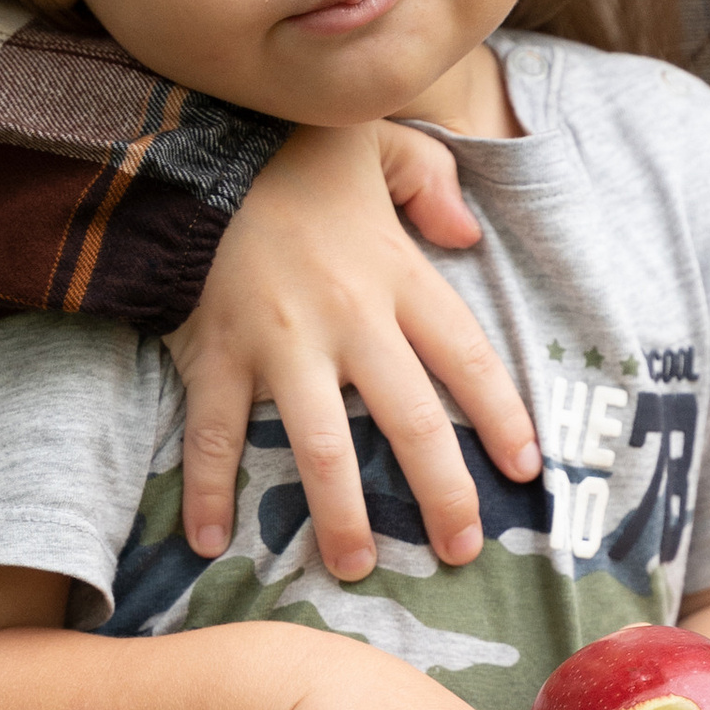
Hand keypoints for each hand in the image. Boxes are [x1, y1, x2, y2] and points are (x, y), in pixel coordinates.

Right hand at [170, 125, 538, 581]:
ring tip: (356, 568)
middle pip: (409, 421)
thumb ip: (429, 183)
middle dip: (441, 493)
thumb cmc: (286, 147)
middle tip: (460, 551)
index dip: (501, 416)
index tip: (526, 469)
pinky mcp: (212, 351)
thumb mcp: (375, 141)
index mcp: (394, 273)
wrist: (183, 142)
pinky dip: (206, 489)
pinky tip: (209, 541)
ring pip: (320, 446)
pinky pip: (211, 433)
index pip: (466, 357)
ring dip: (339, 515)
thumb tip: (467, 234)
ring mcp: (277, 342)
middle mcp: (346, 318)